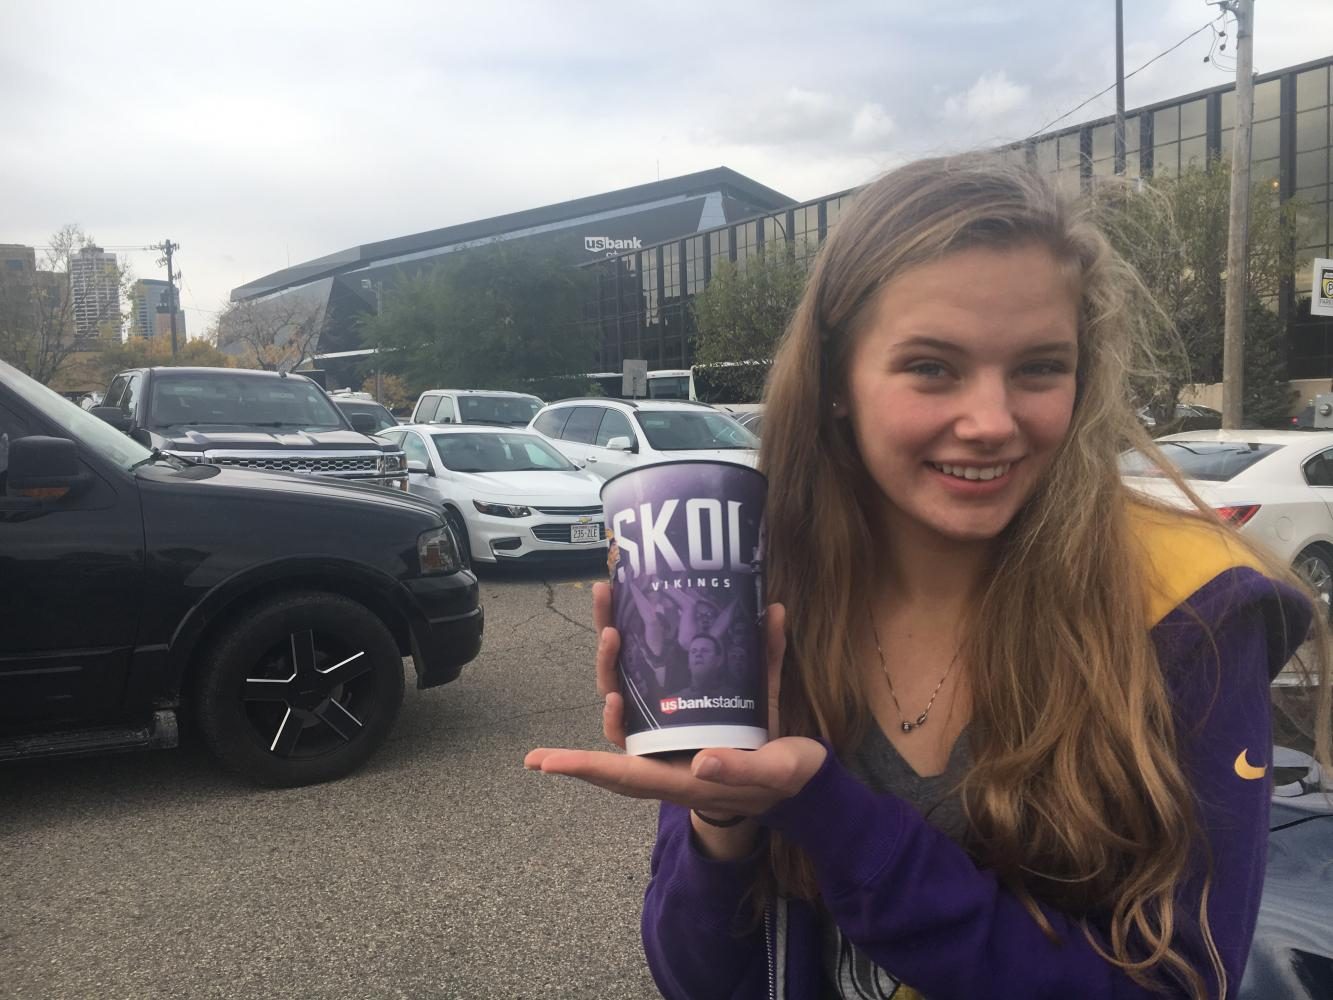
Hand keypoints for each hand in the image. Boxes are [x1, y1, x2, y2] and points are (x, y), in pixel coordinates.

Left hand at [524, 584, 826, 822]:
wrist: (806, 773)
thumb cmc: (790, 779)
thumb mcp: (776, 774)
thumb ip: (742, 769)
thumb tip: (702, 763)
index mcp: (682, 774)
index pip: (622, 772)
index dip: (581, 768)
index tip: (540, 762)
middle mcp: (670, 749)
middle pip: (623, 715)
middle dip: (607, 669)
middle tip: (607, 624)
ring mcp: (681, 724)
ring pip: (637, 689)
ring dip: (622, 652)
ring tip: (616, 609)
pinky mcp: (699, 702)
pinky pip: (671, 673)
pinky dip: (668, 642)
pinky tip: (654, 608)